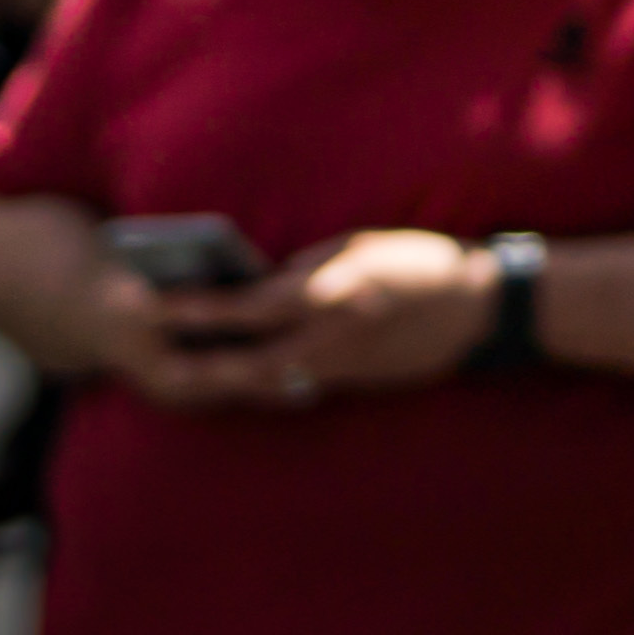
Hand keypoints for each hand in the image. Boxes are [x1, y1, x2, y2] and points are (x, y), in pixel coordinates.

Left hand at [160, 229, 497, 408]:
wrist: (479, 307)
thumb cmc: (420, 261)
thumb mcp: (356, 248)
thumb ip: (305, 270)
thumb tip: (261, 283)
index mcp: (331, 292)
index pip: (248, 306)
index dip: (197, 308)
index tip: (154, 302)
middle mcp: (332, 335)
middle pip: (248, 359)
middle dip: (198, 358)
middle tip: (153, 356)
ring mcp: (344, 364)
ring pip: (269, 381)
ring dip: (225, 378)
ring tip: (186, 370)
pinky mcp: (357, 381)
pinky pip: (298, 386)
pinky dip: (264, 383)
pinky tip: (238, 378)